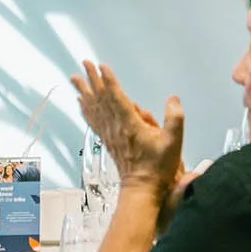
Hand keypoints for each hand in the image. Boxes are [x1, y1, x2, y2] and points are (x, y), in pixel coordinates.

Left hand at [70, 61, 183, 200]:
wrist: (142, 188)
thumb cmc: (158, 167)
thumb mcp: (174, 141)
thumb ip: (175, 118)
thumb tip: (173, 99)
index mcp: (130, 124)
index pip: (116, 97)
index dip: (109, 80)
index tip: (101, 66)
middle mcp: (116, 127)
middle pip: (101, 98)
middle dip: (93, 79)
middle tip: (85, 63)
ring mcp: (109, 134)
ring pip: (94, 108)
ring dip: (84, 91)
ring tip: (75, 77)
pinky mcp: (108, 141)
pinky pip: (93, 121)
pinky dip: (86, 109)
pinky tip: (81, 103)